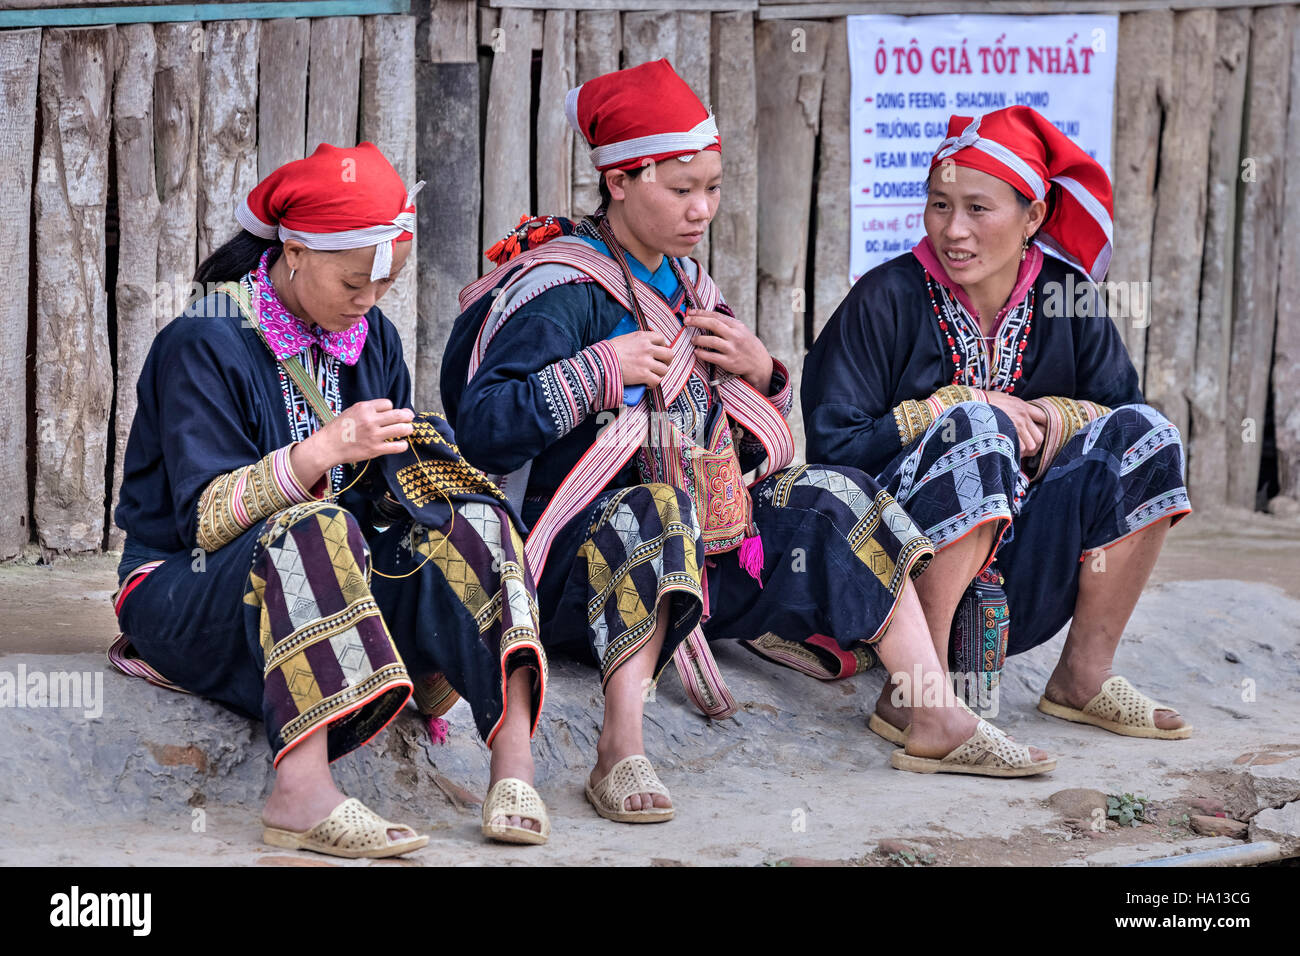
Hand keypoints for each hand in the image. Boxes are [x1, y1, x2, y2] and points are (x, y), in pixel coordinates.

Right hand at [291, 399, 413, 488]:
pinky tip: (401, 444)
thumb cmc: (339, 429)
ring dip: (408, 429)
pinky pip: (397, 446)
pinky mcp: (375, 449)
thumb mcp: (351, 411)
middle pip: (399, 415)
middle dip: (407, 416)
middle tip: (409, 417)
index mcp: (364, 408)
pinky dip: (403, 445)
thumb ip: (368, 409)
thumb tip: (388, 409)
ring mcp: (374, 435)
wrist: (327, 446)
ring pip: (402, 429)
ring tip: (407, 429)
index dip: (391, 408)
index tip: (389, 414)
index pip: (388, 404)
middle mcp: (370, 420)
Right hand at [609, 330, 674, 386]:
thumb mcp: (625, 339)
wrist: (599, 362)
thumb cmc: (608, 352)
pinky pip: (657, 381)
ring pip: (664, 369)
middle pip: (669, 354)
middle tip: (661, 365)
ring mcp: (646, 362)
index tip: (658, 352)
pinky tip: (646, 384)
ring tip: (652, 375)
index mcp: (642, 337)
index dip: (662, 346)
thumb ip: (638, 342)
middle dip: (667, 361)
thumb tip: (646, 348)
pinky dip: (653, 384)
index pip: (662, 339)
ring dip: (659, 374)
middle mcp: (647, 348)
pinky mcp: (643, 375)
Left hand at [685, 309, 773, 392]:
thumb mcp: (741, 330)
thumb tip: (706, 316)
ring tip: (692, 340)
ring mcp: (732, 349)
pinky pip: (712, 357)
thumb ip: (726, 324)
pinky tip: (696, 352)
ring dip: (699, 339)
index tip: (690, 313)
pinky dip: (702, 354)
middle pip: (713, 325)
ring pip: (712, 341)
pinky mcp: (729, 362)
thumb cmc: (746, 345)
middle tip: (686, 322)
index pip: (717, 316)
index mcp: (737, 326)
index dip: (702, 313)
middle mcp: (735, 336)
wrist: (759, 363)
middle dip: (697, 321)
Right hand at [984, 390, 1044, 459]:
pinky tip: (1010, 452)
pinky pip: (1020, 449)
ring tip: (1017, 452)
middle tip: (1026, 447)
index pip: (1044, 417)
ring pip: (1031, 445)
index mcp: (1023, 406)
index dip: (1044, 426)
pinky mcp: (1008, 434)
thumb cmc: (984, 400)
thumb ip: (1013, 405)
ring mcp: (1016, 426)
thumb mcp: (1003, 398)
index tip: (1037, 431)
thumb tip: (1014, 410)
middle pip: (1040, 437)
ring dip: (1025, 450)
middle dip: (1034, 444)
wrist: (972, 403)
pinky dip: (1016, 453)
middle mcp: (1023, 417)